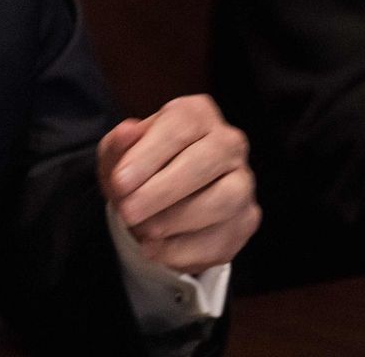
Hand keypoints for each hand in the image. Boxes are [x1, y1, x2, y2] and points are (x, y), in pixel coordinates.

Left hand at [98, 95, 259, 274]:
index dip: (149, 155)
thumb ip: (118, 144)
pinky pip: (222, 237)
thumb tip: (126, 131)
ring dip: (178, 220)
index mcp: (197, 114)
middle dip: (163, 190)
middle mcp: (228, 142)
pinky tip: (155, 250)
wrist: (156, 207)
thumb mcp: (118, 156)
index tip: (119, 182)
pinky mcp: (246, 219)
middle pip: (207, 160)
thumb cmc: (139, 171)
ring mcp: (243, 182)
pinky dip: (183, 249)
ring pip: (225, 199)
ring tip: (143, 231)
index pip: (180, 126)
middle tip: (128, 211)